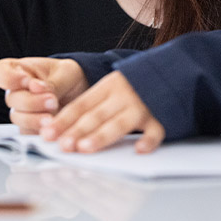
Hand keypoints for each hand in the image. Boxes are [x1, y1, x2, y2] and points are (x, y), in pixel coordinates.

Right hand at [0, 57, 88, 133]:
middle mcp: (15, 91)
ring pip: (17, 117)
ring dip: (35, 118)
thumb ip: (51, 82)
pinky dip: (40, 130)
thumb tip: (37, 88)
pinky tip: (52, 127)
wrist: (79, 92)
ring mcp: (20, 110)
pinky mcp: (29, 127)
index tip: (28, 81)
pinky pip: (27, 132)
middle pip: (11, 99)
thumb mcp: (65, 72)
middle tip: (52, 101)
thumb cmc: (67, 76)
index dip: (8, 79)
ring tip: (53, 117)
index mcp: (18, 70)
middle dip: (32, 101)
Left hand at [39, 71, 164, 153]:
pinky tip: (139, 150)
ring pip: (119, 123)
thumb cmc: (136, 85)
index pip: (81, 105)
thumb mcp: (112, 86)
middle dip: (77, 130)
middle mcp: (122, 95)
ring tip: (85, 148)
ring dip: (101, 136)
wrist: (172, 70)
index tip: (47, 133)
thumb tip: (63, 127)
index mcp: (107, 86)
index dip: (63, 120)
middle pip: (96, 115)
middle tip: (63, 145)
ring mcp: (141, 105)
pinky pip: (155, 130)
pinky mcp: (161, 116)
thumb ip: (93, 105)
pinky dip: (148, 140)